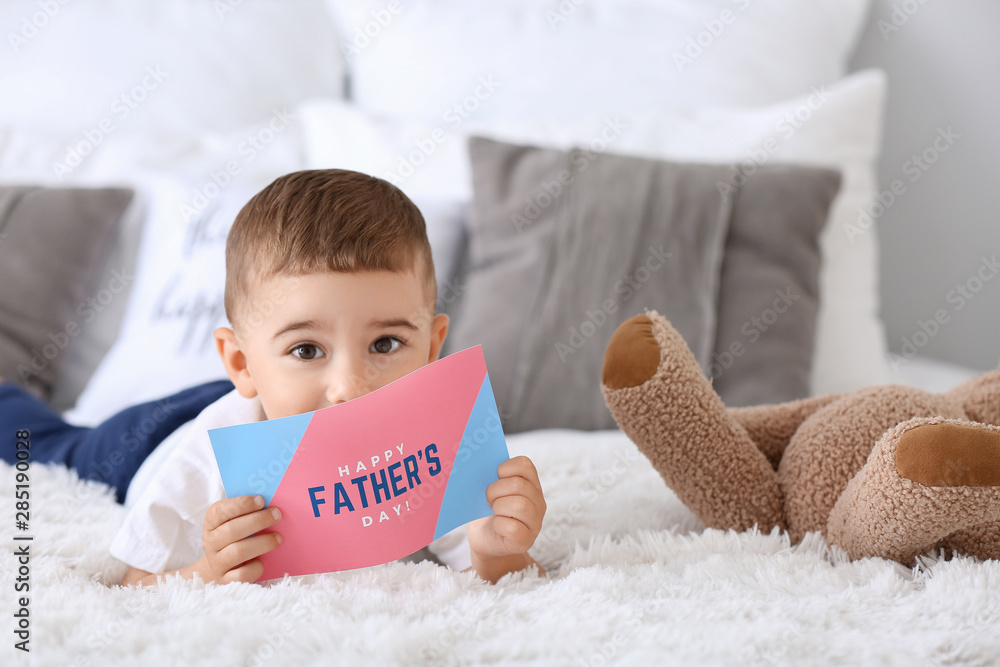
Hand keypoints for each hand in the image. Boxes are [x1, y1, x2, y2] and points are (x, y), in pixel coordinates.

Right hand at [198, 494, 282, 583]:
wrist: (219, 570)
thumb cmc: (234, 539)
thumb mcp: (233, 523)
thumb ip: (247, 512)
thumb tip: (271, 501)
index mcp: (211, 523)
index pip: (219, 511)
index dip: (241, 504)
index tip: (261, 500)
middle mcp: (211, 542)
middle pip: (232, 530)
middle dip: (258, 520)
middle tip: (277, 515)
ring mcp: (217, 563)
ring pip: (238, 552)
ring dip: (263, 543)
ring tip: (279, 538)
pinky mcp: (225, 581)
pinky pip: (242, 575)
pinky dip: (256, 567)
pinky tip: (263, 561)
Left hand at [467, 456, 545, 575]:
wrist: (485, 540)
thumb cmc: (487, 511)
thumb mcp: (491, 490)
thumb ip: (491, 478)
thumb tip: (476, 467)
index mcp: (531, 484)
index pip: (525, 465)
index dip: (505, 468)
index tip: (495, 478)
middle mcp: (538, 502)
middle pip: (519, 485)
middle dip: (495, 490)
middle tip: (488, 499)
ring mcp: (535, 522)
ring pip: (519, 505)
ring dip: (498, 507)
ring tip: (494, 512)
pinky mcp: (526, 541)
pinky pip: (513, 528)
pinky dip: (499, 525)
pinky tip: (496, 526)